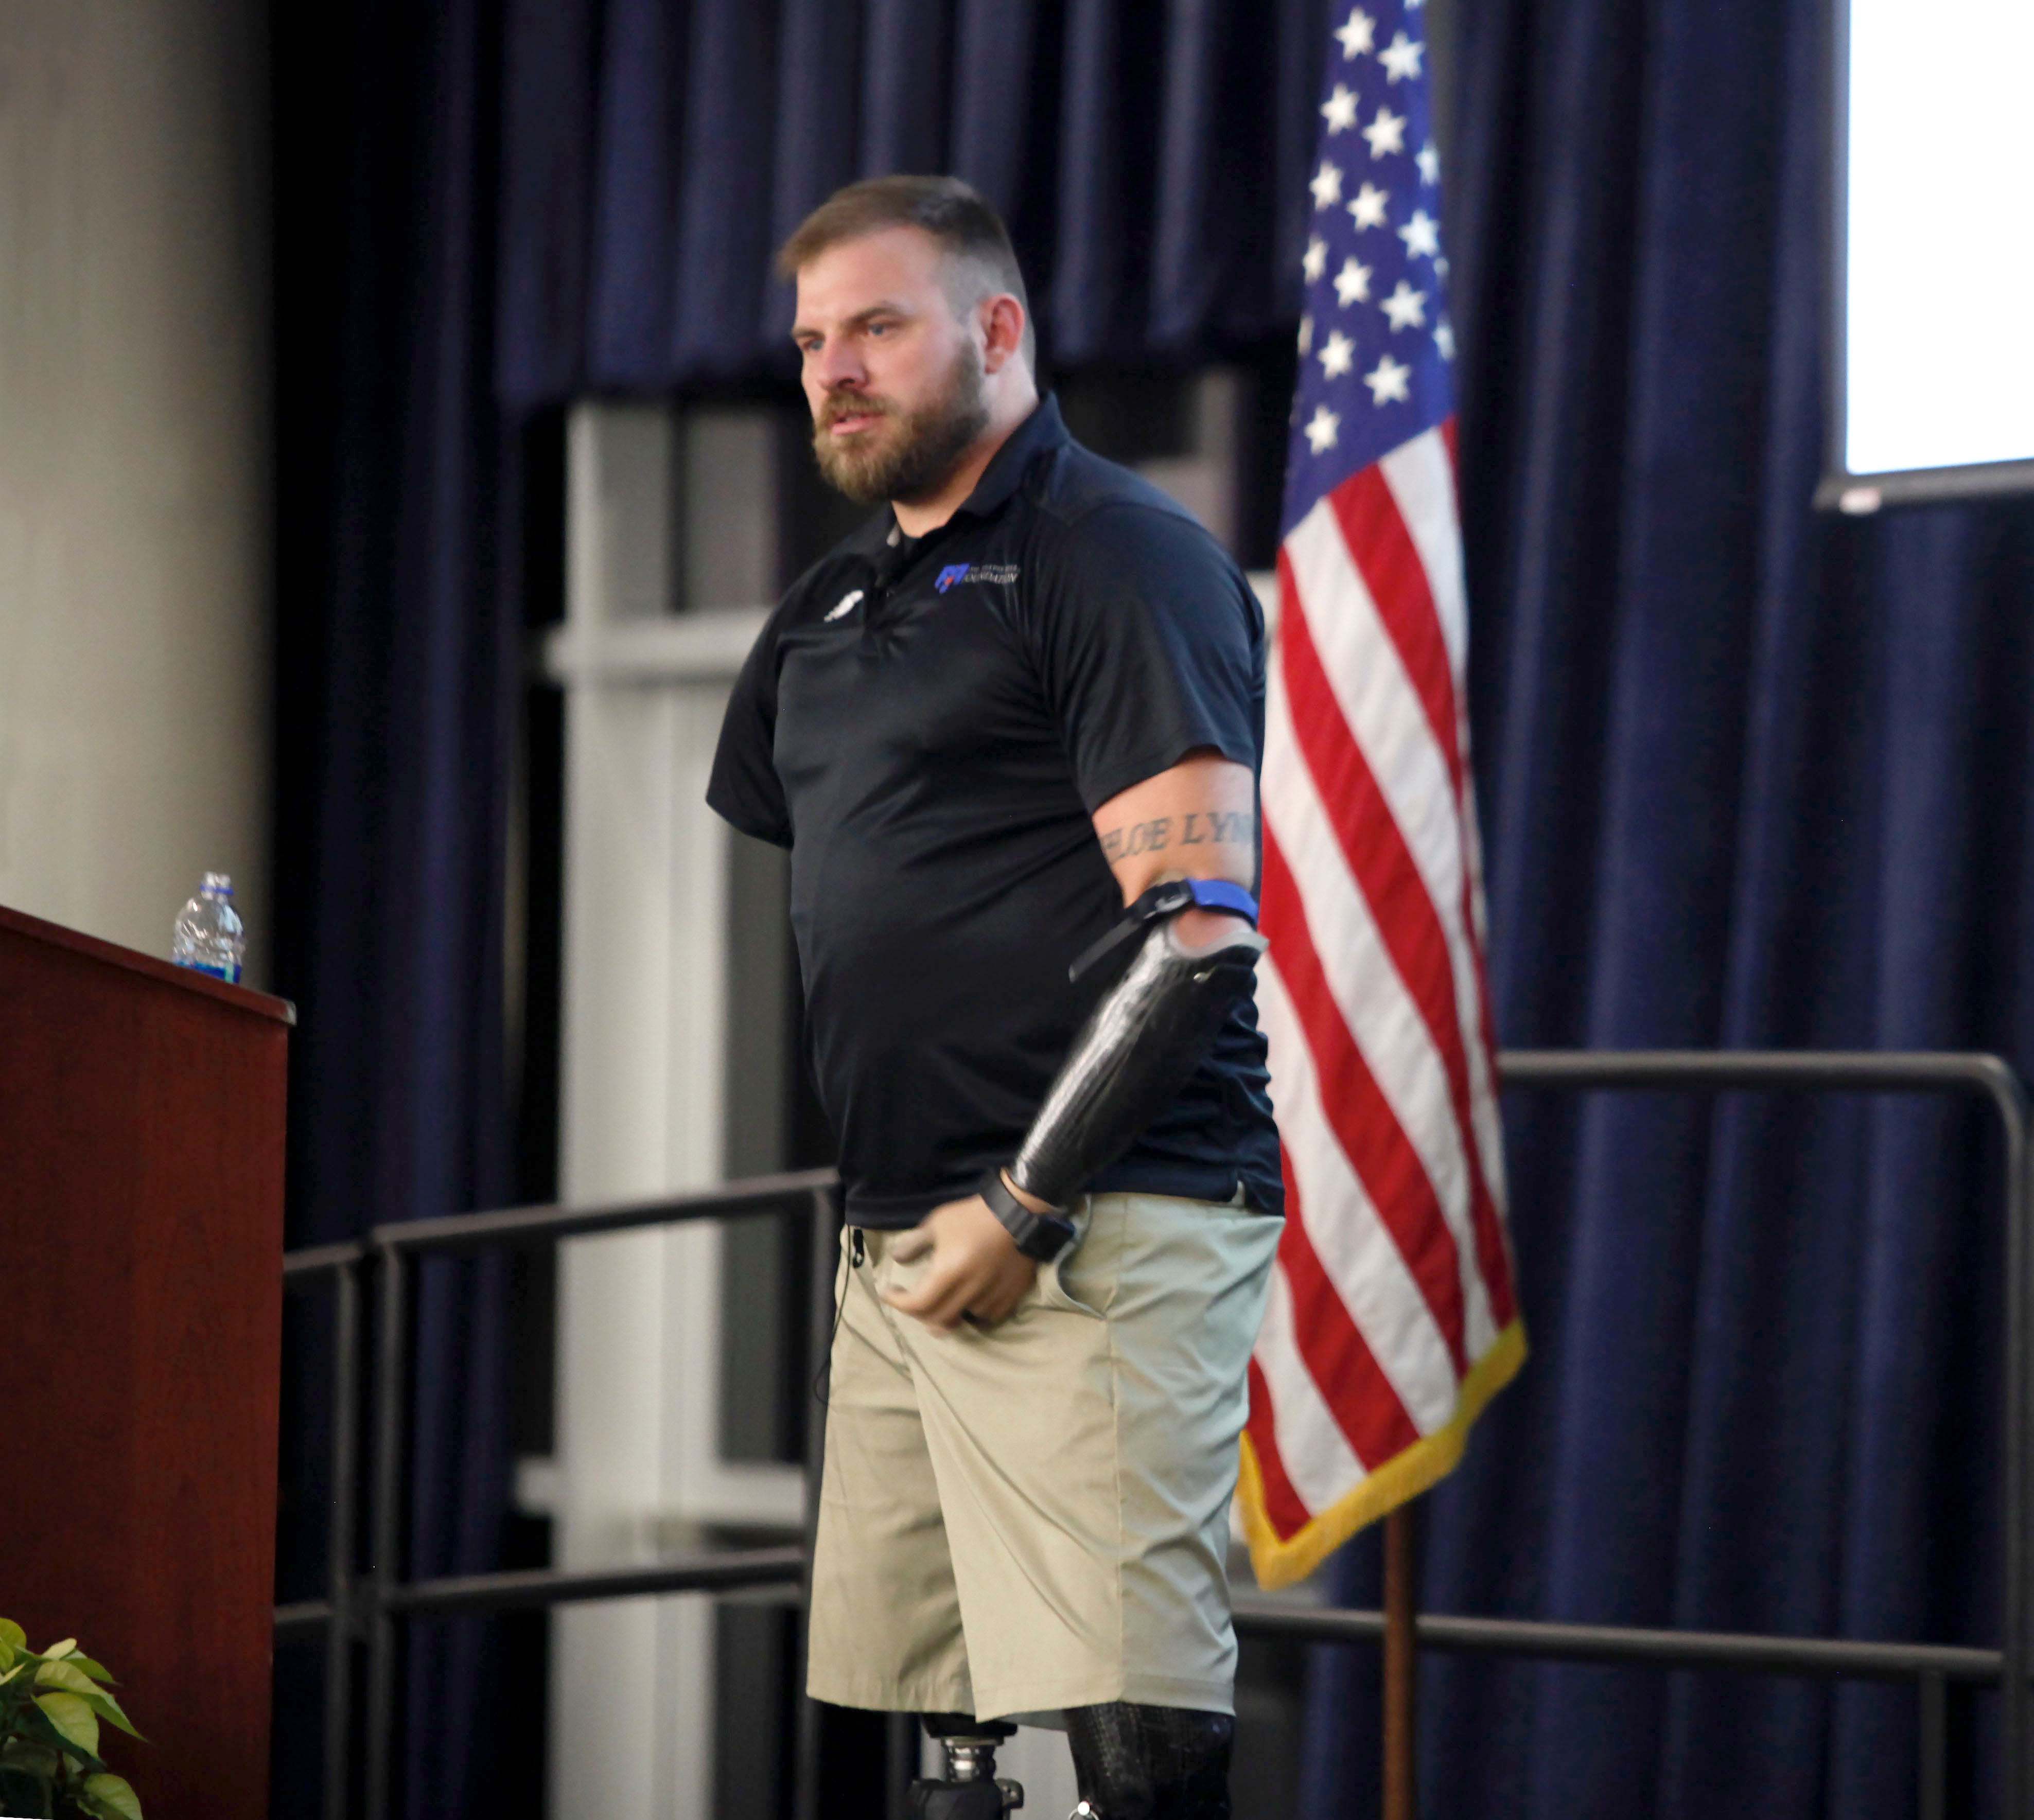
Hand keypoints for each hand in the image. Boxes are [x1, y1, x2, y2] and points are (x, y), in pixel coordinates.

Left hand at [883, 1192, 1037, 1332]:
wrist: (1019, 1212)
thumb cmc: (973, 1216)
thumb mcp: (938, 1223)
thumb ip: (914, 1243)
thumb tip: (896, 1259)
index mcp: (950, 1272)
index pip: (917, 1304)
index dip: (898, 1303)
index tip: (888, 1292)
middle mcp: (970, 1291)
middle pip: (937, 1319)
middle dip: (918, 1312)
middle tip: (912, 1299)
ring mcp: (992, 1297)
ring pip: (961, 1320)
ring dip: (946, 1313)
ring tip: (943, 1300)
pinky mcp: (1010, 1298)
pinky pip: (986, 1316)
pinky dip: (972, 1312)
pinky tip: (969, 1299)